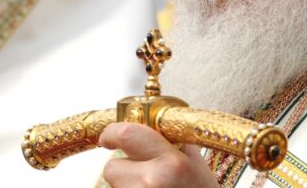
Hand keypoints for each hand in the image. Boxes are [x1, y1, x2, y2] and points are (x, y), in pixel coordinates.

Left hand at [99, 122, 218, 187]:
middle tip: (140, 173)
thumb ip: (174, 142)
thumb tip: (150, 123)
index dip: (112, 133)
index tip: (109, 136)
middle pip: (112, 167)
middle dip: (122, 168)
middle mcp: (152, 182)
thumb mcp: (197, 166)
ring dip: (127, 185)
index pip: (126, 134)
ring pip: (115, 185)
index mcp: (172, 163)